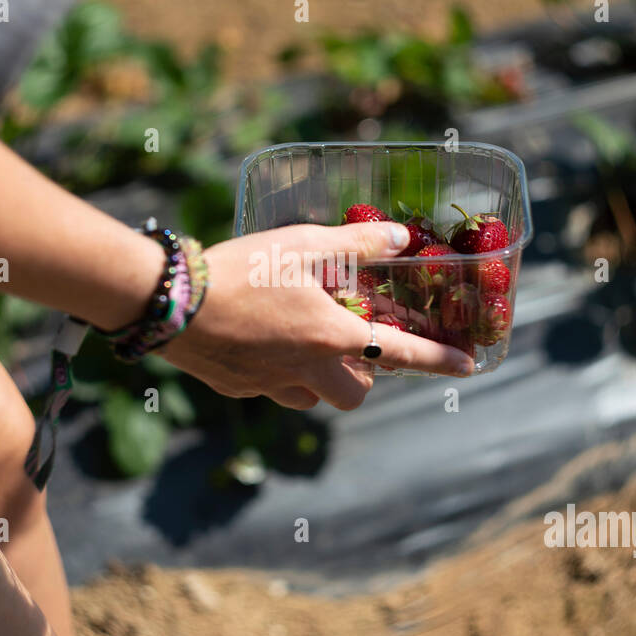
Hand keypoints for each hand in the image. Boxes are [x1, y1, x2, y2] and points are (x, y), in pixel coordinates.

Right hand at [159, 221, 475, 409]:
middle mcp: (307, 371)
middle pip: (354, 394)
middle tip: (355, 345)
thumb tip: (399, 237)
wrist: (168, 301)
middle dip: (364, 376)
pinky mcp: (237, 388)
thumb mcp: (303, 245)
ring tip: (305, 342)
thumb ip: (355, 243)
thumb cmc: (241, 269)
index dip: (439, 361)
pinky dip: (278, 372)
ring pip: (312, 398)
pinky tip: (258, 340)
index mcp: (332, 338)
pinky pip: (271, 388)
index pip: (402, 355)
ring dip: (321, 378)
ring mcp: (269, 385)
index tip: (468, 367)